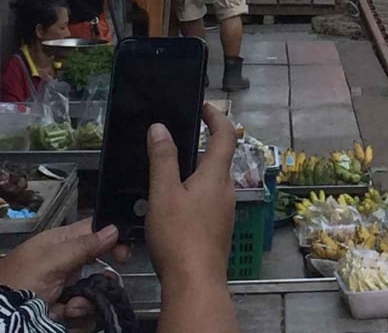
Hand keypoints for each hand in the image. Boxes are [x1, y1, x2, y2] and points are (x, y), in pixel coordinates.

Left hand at [0, 218, 125, 310]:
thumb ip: (84, 245)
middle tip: (104, 285)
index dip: (111, 239)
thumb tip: (115, 227)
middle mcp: (64, 263)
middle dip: (102, 277)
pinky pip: (84, 309)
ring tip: (72, 308)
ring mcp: (63, 288)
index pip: (93, 231)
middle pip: (98, 264)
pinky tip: (66, 315)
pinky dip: (79, 314)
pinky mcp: (61, 310)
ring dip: (88, 299)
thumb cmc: (20, 283)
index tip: (124, 254)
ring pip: (93, 289)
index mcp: (58, 243)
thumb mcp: (51, 260)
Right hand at [145, 104, 235, 290]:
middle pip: (218, 159)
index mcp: (217, 175)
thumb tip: (160, 128)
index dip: (217, 117)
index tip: (204, 107)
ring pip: (212, 181)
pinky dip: (193, 192)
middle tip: (175, 142)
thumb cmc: (179, 235)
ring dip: (194, 171)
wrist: (195, 280)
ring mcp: (224, 210)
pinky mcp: (217, 228)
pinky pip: (207, 200)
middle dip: (200, 146)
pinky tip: (173, 204)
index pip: (226, 135)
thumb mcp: (163, 193)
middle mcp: (227, 190)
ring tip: (167, 173)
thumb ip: (162, 160)